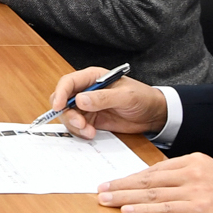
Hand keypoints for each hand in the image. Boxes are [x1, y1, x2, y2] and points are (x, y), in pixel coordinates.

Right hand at [53, 67, 167, 138]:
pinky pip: (77, 126)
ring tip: (89, 132)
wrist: (153, 114)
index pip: (68, 82)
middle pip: (63, 100)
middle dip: (67, 114)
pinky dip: (80, 132)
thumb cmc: (143, 98)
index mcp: (93, 78)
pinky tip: (91, 134)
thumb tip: (80, 100)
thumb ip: (103, 98)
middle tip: (80, 124)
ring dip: (75, 125)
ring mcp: (87, 106)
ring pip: (68, 115)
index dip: (60, 93)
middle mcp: (86, 91)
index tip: (59, 106)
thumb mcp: (125, 96)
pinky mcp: (91, 119)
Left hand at [96, 154, 212, 212]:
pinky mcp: (201, 207)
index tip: (113, 181)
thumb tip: (156, 187)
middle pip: (148, 179)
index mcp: (194, 160)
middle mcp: (192, 171)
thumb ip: (185, 177)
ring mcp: (196, 188)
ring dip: (125, 197)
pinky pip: (166, 210)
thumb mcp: (211, 175)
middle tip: (100, 189)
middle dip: (121, 184)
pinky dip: (144, 211)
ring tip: (106, 200)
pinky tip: (128, 212)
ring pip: (152, 193)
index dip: (131, 176)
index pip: (154, 169)